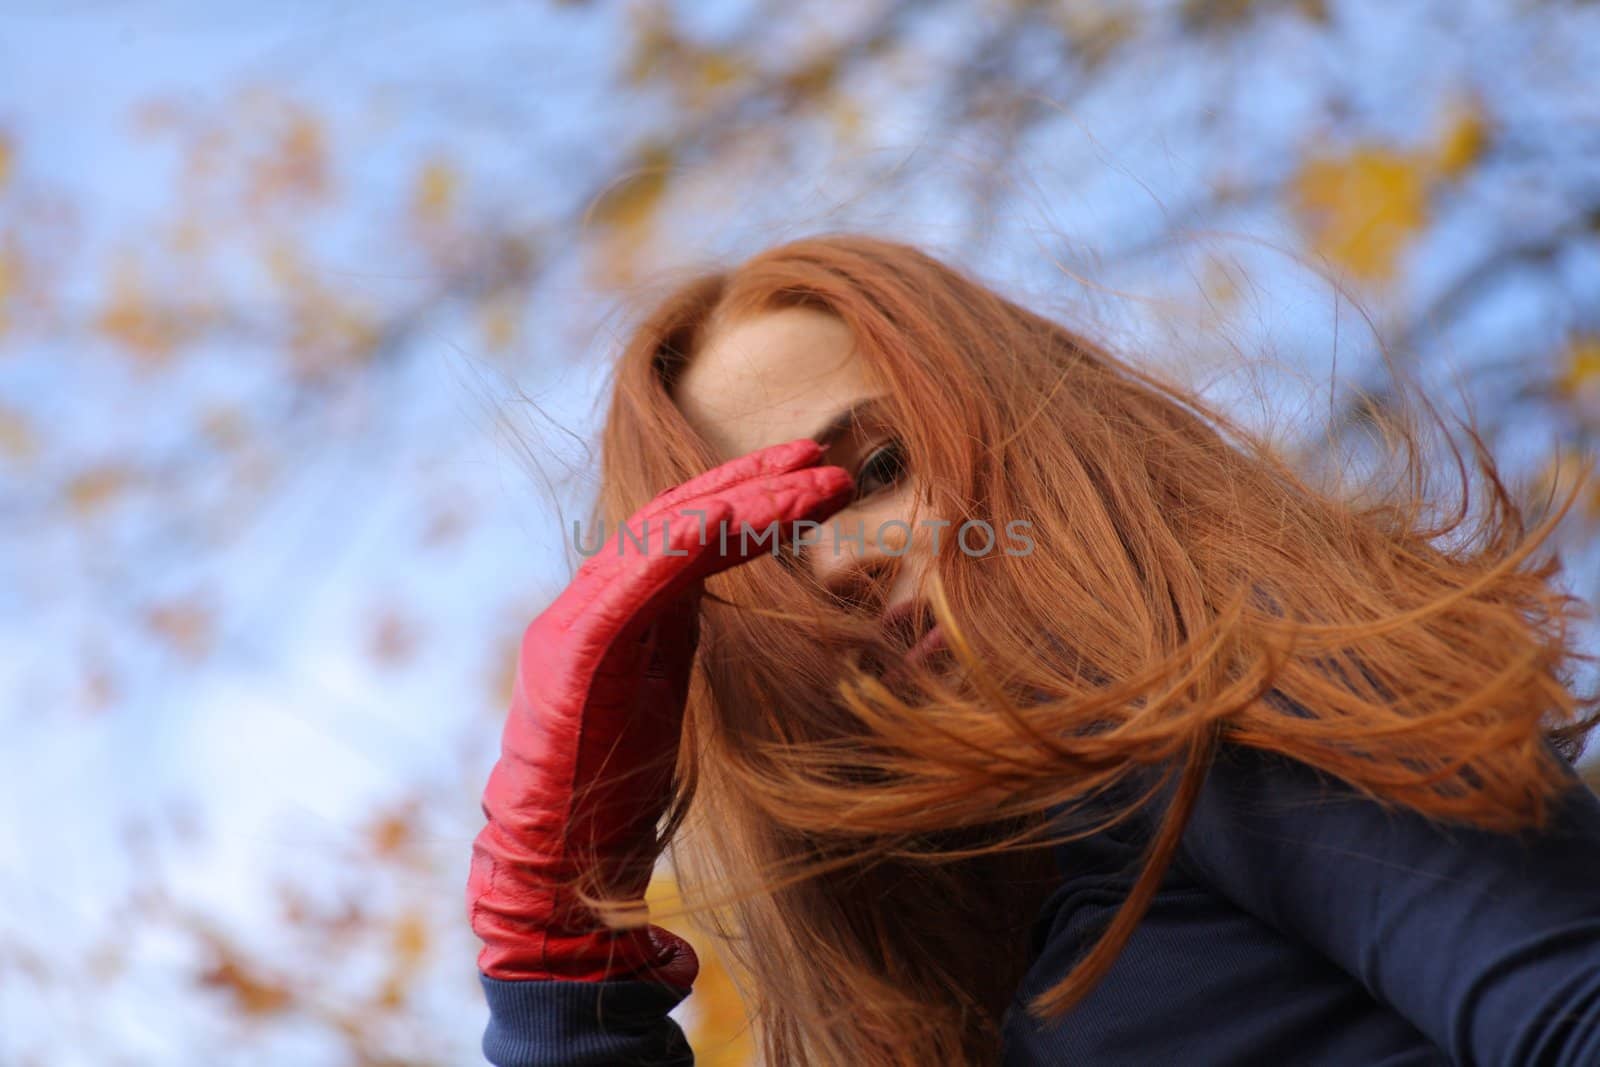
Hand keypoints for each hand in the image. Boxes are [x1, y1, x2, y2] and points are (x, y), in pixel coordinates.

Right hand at [468, 437, 854, 986]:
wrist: (550, 869)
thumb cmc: (611, 795)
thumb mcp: (658, 696)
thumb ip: (678, 638)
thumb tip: (730, 601)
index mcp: (618, 608)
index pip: (682, 526)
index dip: (748, 492)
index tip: (816, 475)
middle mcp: (593, 600)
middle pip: (675, 512)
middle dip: (754, 478)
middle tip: (828, 459)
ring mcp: (578, 620)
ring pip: (663, 533)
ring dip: (745, 501)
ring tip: (817, 484)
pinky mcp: (573, 654)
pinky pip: (634, 581)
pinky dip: (685, 543)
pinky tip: (743, 519)